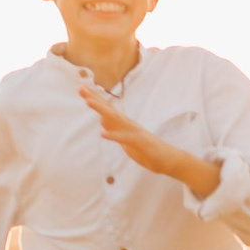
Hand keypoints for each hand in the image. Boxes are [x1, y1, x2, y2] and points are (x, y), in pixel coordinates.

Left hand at [81, 83, 220, 197]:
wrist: (170, 160)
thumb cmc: (149, 152)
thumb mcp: (127, 142)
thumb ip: (115, 132)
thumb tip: (103, 123)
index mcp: (125, 125)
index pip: (107, 110)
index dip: (95, 100)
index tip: (82, 89)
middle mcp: (129, 125)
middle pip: (109, 110)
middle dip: (94, 99)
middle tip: (80, 88)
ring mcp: (134, 132)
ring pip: (115, 119)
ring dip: (101, 110)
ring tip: (88, 102)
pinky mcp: (139, 143)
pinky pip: (125, 138)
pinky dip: (114, 135)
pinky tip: (103, 133)